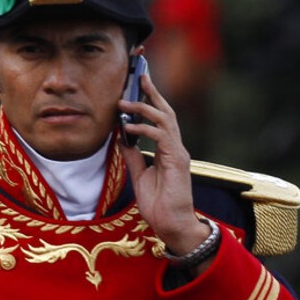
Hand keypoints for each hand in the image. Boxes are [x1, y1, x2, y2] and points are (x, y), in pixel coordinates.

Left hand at [119, 71, 209, 257]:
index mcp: (168, 149)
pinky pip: (161, 136)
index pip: (159, 117)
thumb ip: (133, 157)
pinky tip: (128, 128)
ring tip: (123, 102)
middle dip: (152, 90)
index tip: (137, 82)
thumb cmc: (159, 205)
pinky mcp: (177, 161)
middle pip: (165, 110)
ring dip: (143, 107)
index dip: (150, 98)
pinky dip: (144, 129)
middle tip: (138, 73)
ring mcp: (178, 152)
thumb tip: (121, 139)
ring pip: (164, 119)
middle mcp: (175, 147)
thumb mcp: (140, 177)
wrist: (172, 226)